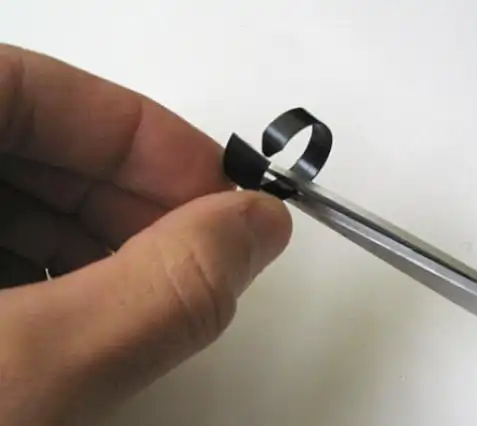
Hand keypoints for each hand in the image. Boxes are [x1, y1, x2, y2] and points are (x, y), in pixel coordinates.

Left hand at [0, 44, 290, 425]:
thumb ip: (155, 294)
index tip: (223, 194)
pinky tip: (78, 321)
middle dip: (130, 204)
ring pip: (12, 199)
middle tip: (200, 258)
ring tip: (145, 301)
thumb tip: (259, 228)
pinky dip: (45, 278)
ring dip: (96, 246)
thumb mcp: (20, 370)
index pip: (42, 93)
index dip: (149, 139)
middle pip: (30, 144)